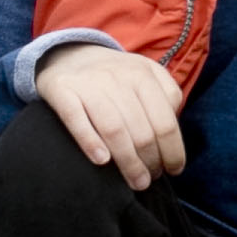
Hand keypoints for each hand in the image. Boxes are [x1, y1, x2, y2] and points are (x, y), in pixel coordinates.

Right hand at [33, 45, 186, 190]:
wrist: (68, 54)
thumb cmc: (115, 76)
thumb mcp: (146, 74)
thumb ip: (167, 96)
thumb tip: (173, 133)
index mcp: (143, 74)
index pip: (165, 122)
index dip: (173, 152)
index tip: (173, 170)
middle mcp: (118, 77)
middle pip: (142, 131)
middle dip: (150, 163)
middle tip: (149, 180)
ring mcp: (89, 84)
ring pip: (114, 130)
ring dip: (128, 163)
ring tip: (136, 182)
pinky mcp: (62, 90)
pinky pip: (77, 120)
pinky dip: (90, 142)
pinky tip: (101, 161)